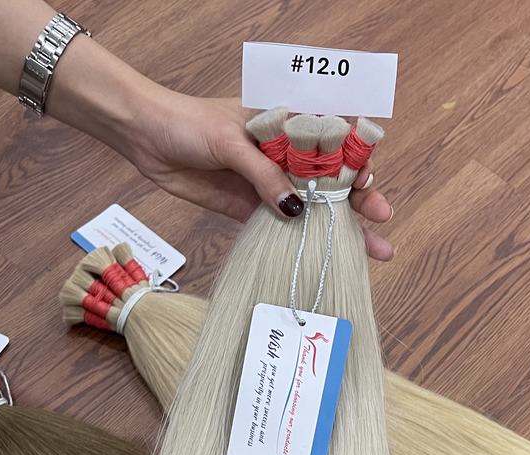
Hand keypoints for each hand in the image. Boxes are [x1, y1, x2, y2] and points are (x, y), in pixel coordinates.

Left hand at [126, 88, 395, 260]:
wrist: (146, 137)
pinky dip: (302, 240)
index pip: (334, 143)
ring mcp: (269, 183)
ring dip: (338, 229)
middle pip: (332, 180)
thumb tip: (296, 211)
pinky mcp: (249, 207)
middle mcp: (285, 154)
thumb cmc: (189, 123)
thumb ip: (264, 175)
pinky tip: (322, 256)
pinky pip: (282, 225)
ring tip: (370, 250)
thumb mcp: (231, 142)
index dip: (356, 163)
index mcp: (288, 124)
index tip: (368, 183)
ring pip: (312, 207)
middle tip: (383, 222)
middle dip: (360, 201)